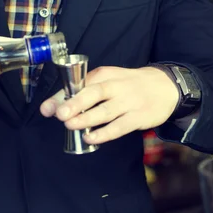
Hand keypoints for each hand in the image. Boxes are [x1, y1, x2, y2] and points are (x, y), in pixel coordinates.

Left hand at [40, 66, 178, 144]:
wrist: (165, 86)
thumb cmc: (129, 85)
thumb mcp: (109, 80)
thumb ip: (85, 91)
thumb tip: (56, 106)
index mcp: (105, 74)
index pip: (81, 83)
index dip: (62, 96)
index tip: (46, 108)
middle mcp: (116, 86)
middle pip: (94, 93)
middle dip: (75, 104)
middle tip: (59, 114)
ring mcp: (128, 102)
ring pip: (105, 111)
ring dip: (87, 119)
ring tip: (70, 125)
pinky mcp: (138, 116)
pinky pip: (120, 126)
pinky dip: (105, 133)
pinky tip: (92, 138)